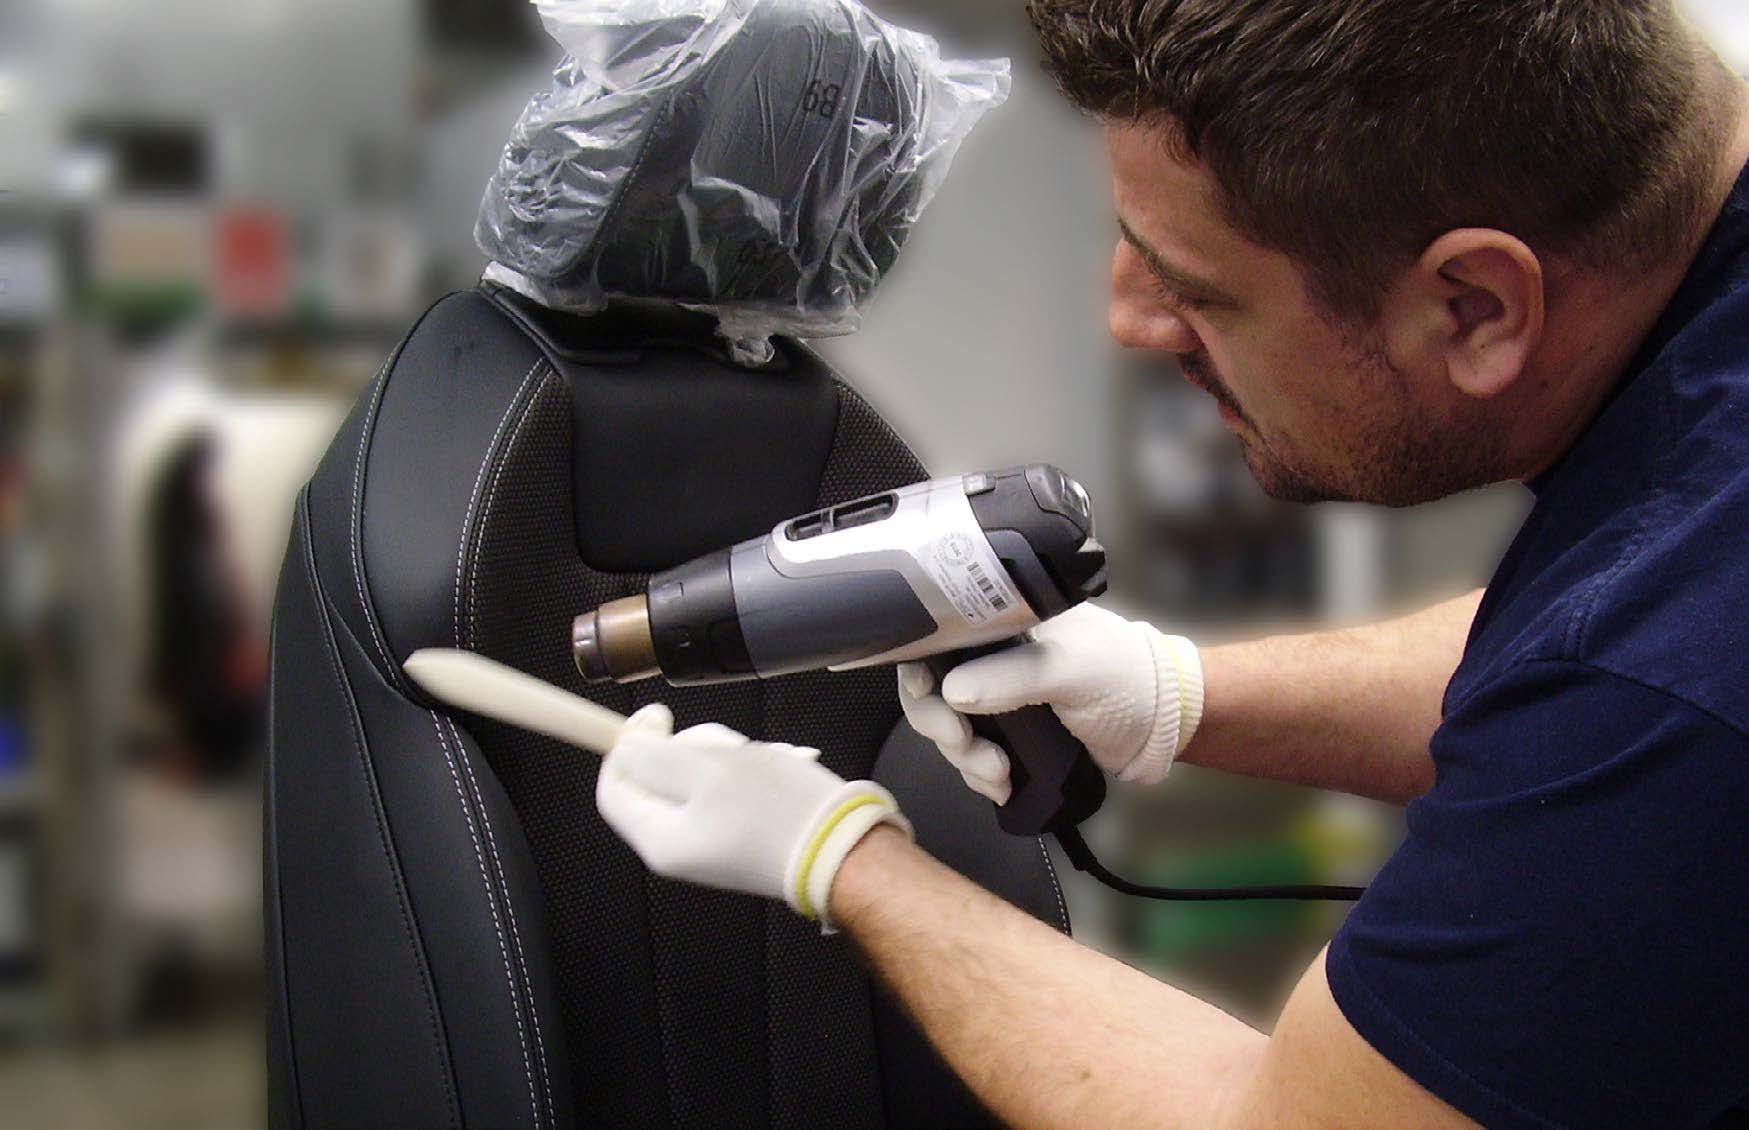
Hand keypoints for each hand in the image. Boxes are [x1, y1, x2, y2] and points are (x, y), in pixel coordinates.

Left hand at [596, 705, 910, 925]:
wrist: (845, 850)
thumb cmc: (779, 813)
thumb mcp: (705, 769)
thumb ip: (654, 754)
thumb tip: (628, 740)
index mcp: (659, 839)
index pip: (614, 786)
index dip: (627, 742)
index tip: (659, 714)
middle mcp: (680, 847)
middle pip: (659, 777)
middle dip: (692, 748)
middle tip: (727, 747)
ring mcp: (712, 842)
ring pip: (698, 776)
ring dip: (728, 757)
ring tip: (763, 761)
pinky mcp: (741, 834)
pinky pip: (730, 788)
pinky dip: (751, 771)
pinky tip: (779, 770)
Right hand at [897, 603, 1203, 801]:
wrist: (1166, 724)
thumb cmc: (1125, 678)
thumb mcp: (1070, 670)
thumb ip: (1011, 676)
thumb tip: (949, 692)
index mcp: (1003, 624)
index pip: (938, 638)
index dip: (922, 670)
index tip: (931, 700)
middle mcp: (994, 656)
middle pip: (933, 689)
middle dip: (943, 726)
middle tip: (965, 746)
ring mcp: (1000, 697)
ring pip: (950, 728)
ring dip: (964, 758)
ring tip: (998, 775)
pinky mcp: (1010, 734)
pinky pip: (972, 755)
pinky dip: (978, 774)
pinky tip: (1001, 785)